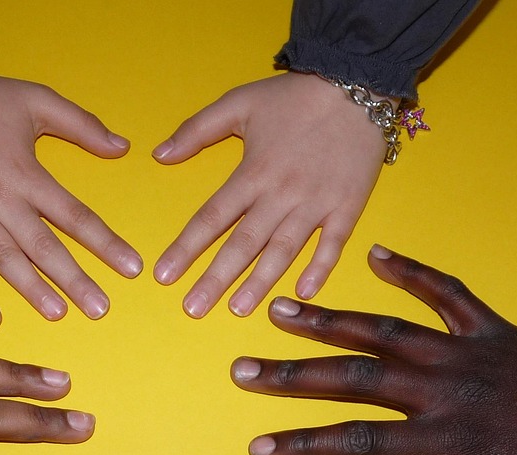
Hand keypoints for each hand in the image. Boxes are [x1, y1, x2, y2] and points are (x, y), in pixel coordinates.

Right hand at [0, 56, 141, 319]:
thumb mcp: (39, 101)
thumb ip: (83, 126)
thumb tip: (123, 147)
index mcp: (29, 174)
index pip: (76, 216)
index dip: (106, 244)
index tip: (131, 268)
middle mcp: (1, 197)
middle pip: (44, 246)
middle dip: (74, 280)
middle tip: (100, 309)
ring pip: (3, 256)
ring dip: (30, 287)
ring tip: (56, 313)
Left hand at [153, 71, 383, 317]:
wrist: (357, 83)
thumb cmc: (294, 96)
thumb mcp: (239, 102)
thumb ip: (197, 129)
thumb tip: (159, 155)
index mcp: (253, 173)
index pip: (211, 218)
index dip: (186, 248)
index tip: (164, 275)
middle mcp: (281, 194)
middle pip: (243, 244)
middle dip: (216, 279)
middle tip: (193, 309)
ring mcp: (316, 204)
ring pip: (283, 251)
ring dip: (259, 282)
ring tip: (237, 309)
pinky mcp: (347, 206)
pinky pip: (332, 244)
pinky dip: (319, 269)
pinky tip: (302, 293)